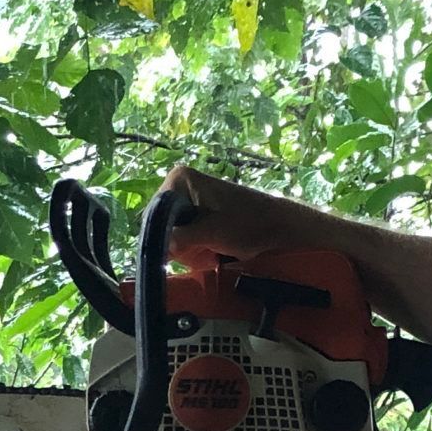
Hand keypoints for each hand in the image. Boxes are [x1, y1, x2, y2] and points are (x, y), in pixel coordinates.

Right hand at [161, 164, 315, 261]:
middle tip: (202, 251)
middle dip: (178, 244)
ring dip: (188, 248)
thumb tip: (155, 248)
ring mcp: (187, 199)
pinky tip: (211, 250)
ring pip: (171, 234)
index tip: (182, 250)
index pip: (154, 214)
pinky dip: (195, 247)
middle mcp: (178, 185)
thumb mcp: (210, 233)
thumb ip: (179, 239)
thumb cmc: (248, 224)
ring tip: (210, 251)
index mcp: (179, 179)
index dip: (163, 237)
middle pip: (161, 225)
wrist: (277, 226)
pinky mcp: (196, 212)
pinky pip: (183, 235)